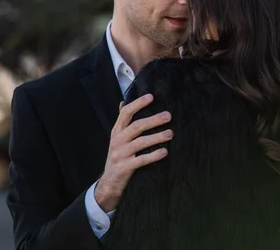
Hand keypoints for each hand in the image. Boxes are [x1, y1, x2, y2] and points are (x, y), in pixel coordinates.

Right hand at [94, 94, 172, 211]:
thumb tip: (124, 102)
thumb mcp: (117, 138)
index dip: (138, 104)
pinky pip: (141, 160)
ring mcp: (120, 154)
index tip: (151, 96)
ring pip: (140, 142)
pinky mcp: (124, 168)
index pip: (125, 113)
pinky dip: (153, 155)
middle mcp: (117, 141)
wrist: (109, 182)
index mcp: (117, 131)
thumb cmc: (118, 156)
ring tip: (170, 133)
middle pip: (136, 126)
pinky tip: (164, 151)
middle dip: (153, 120)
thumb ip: (122, 121)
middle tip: (168, 116)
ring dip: (156, 137)